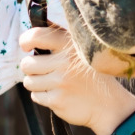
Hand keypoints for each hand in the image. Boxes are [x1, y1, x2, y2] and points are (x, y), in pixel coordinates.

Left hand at [19, 26, 134, 134]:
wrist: (109, 105)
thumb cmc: (91, 75)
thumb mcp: (83, 50)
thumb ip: (60, 38)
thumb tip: (36, 29)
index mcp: (70, 44)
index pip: (35, 36)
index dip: (25, 41)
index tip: (27, 47)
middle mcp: (65, 61)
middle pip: (27, 63)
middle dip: (32, 68)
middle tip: (44, 71)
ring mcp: (61, 82)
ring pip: (28, 81)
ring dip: (36, 84)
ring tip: (52, 84)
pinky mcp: (57, 100)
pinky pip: (36, 96)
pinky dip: (43, 97)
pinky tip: (58, 95)